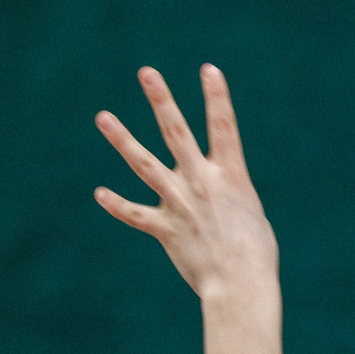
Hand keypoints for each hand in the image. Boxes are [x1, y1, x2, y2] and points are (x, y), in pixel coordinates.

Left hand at [95, 65, 279, 304]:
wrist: (241, 284)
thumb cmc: (256, 253)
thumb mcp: (249, 212)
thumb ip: (227, 195)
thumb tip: (215, 197)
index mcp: (231, 175)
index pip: (224, 126)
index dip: (217, 96)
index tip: (208, 69)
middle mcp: (201, 181)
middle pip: (176, 132)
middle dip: (161, 100)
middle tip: (147, 73)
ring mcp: (179, 203)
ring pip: (143, 164)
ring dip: (122, 138)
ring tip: (102, 116)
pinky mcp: (164, 229)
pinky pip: (134, 213)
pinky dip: (116, 204)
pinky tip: (99, 193)